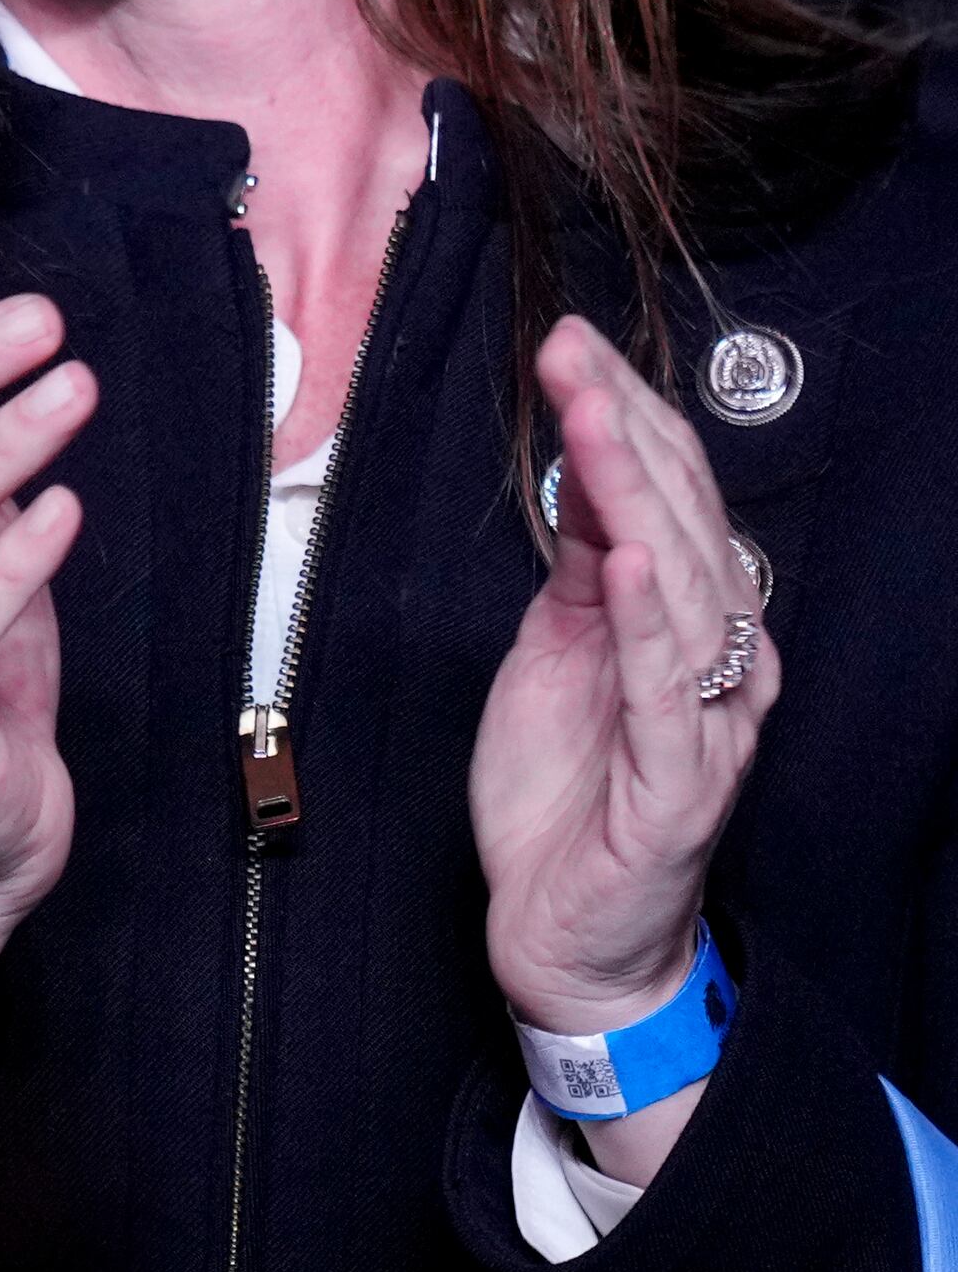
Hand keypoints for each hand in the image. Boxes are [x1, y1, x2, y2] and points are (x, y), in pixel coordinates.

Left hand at [475, 321, 772, 1055]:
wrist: (564, 930)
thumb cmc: (564, 789)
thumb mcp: (554, 650)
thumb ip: (577, 569)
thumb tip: (577, 475)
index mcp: (690, 625)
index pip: (670, 499)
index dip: (624, 416)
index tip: (570, 342)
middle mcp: (718, 662)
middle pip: (683, 523)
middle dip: (625, 430)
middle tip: (573, 352)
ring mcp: (707, 719)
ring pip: (683, 587)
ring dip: (635, 495)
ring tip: (594, 421)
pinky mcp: (680, 780)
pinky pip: (671, 685)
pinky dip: (652, 616)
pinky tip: (630, 557)